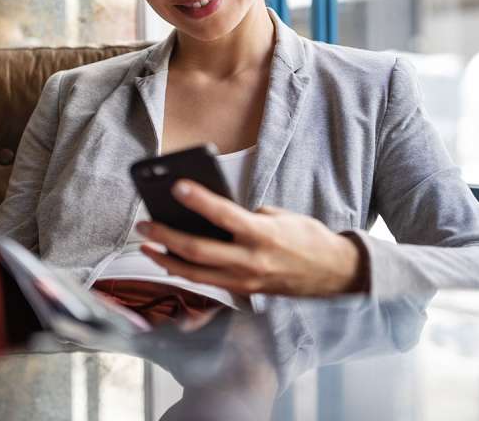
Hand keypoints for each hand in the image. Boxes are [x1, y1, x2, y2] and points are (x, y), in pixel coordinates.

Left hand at [136, 179, 367, 296]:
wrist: (333, 275)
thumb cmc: (308, 239)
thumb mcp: (280, 216)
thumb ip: (248, 216)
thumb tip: (216, 214)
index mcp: (263, 234)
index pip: (223, 214)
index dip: (197, 200)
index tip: (176, 186)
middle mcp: (251, 261)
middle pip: (197, 251)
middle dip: (165, 236)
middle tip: (145, 223)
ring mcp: (245, 281)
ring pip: (194, 274)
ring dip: (166, 259)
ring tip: (147, 245)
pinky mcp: (243, 292)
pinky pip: (206, 282)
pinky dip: (185, 271)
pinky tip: (171, 260)